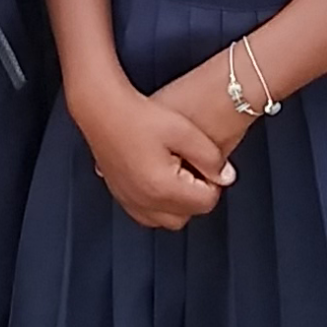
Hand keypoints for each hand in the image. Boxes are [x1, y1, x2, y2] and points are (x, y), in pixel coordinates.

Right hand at [72, 82, 233, 231]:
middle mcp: (144, 200)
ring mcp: (129, 199)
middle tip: (195, 168)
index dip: (214, 182)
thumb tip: (226, 177)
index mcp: (163, 188)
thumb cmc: (138, 115)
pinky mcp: (119, 193)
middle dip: (196, 195)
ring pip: (166, 218)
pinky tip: (159, 177)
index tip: (209, 164)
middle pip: (187, 214)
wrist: (101, 107)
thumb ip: (211, 158)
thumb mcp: (184, 131)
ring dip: (177, 203)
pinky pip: (146, 212)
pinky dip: (157, 203)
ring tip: (177, 173)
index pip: (205, 201)